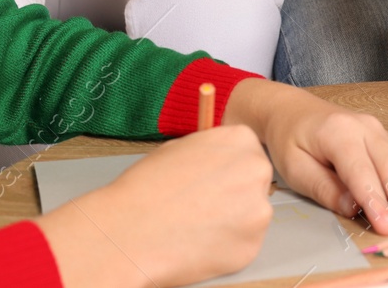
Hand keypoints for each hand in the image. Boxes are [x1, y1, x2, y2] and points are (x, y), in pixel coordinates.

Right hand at [37, 125, 272, 287]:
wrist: (129, 230)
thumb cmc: (146, 188)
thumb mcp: (181, 147)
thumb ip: (211, 151)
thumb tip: (221, 160)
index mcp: (241, 140)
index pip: (248, 154)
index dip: (227, 170)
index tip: (212, 181)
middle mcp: (257, 171)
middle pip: (255, 184)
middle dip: (235, 196)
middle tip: (203, 206)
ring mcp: (258, 211)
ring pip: (251, 217)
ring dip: (232, 222)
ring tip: (195, 225)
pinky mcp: (251, 247)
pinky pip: (243, 245)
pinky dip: (225, 247)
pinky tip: (198, 243)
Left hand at [225, 79, 387, 235]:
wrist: (292, 109)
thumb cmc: (290, 139)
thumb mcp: (294, 166)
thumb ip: (323, 187)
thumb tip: (352, 208)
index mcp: (338, 133)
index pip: (361, 171)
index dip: (376, 201)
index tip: (387, 227)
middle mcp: (364, 128)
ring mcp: (378, 130)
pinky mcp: (385, 138)